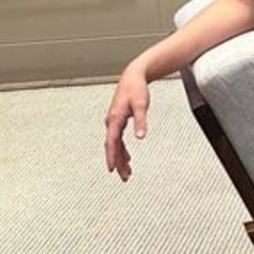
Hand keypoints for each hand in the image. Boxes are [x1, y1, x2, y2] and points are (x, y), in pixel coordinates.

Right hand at [105, 62, 149, 181]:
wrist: (133, 76)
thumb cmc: (136, 88)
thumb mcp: (141, 105)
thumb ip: (141, 121)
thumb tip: (140, 136)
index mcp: (115, 118)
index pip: (112, 142)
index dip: (112, 156)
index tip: (112, 169)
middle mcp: (112, 121)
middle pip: (112, 146)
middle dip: (117, 162)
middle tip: (123, 177)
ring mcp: (114, 121)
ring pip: (115, 145)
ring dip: (120, 158)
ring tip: (126, 172)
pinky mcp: (118, 120)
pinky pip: (118, 140)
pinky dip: (122, 150)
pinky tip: (127, 158)